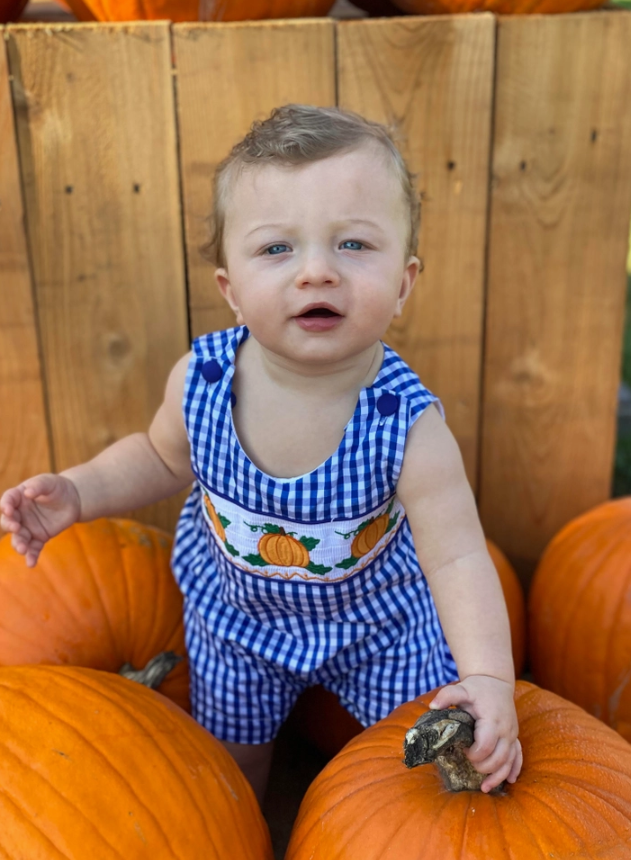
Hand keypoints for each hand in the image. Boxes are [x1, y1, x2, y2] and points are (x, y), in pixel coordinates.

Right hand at [0, 474, 80, 566]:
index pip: (8, 501)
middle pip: (9, 522)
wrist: (73, 500)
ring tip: (23, 549)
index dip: (6, 505)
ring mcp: (28, 527)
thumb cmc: (57, 487)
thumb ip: (38, 486)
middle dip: (10, 525)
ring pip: (19, 538)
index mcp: (18, 498)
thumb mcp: (49, 482)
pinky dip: (31, 556)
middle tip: (16, 528)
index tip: (8, 509)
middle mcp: (19, 514)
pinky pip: (33, 548)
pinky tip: (31, 563)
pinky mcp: (39, 537)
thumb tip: (28, 492)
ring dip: (19, 544)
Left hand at [428, 674, 521, 792]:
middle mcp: (505, 729)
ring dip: (498, 776)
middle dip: (484, 767)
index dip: (474, 754)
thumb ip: (447, 696)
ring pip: (509, 761)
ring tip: (485, 788)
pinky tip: (508, 781)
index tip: (464, 752)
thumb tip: (432, 706)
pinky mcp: (514, 736)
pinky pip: (518, 756)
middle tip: (470, 765)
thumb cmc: (477, 688)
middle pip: (498, 758)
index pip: (485, 745)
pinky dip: (514, 769)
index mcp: (492, 720)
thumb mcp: (461, 688)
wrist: (495, 681)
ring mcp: (512, 734)